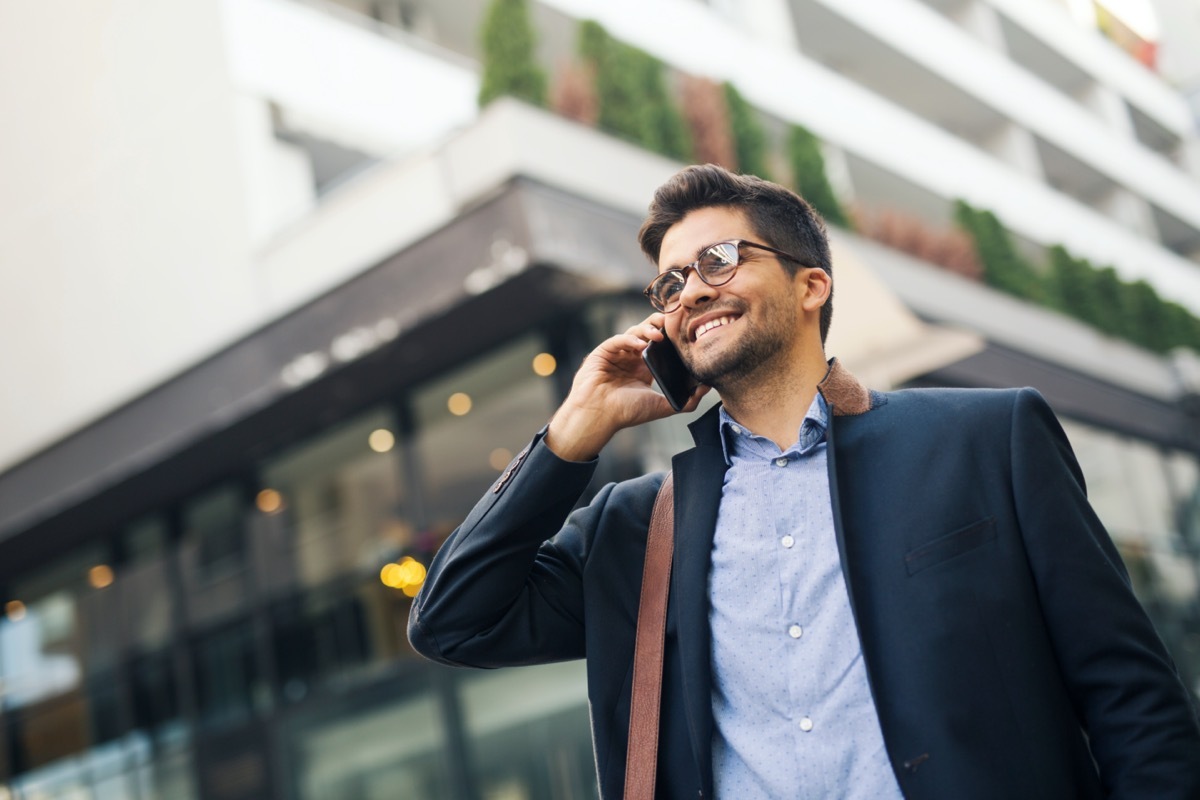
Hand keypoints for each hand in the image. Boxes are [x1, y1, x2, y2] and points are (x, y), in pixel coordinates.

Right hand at [545, 314, 709, 460]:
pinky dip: (631, 340)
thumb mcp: (661, 406)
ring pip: (634, 332)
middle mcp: (631, 358)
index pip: (661, 345)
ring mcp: (617, 354)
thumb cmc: (626, 413)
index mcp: (644, 367)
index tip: (686, 332)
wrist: (599, 417)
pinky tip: (641, 345)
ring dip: (647, 330)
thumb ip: (686, 400)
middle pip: (648, 332)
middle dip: (660, 325)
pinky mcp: (603, 352)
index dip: (671, 336)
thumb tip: (708, 388)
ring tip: (659, 335)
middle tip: (673, 323)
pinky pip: (618, 340)